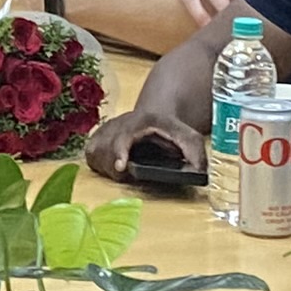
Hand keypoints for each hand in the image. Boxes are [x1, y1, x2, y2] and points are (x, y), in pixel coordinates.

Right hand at [87, 107, 206, 186]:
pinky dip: (103, 165)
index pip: (123, 136)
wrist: (152, 118)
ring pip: (97, 156)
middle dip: (116, 167)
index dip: (120, 152)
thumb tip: (198, 172)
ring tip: (127, 166)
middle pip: (107, 150)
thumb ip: (196, 153)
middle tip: (126, 172)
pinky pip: (92, 158)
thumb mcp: (190, 138)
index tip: (121, 167)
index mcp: (140, 120)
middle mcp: (118, 123)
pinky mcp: (94, 140)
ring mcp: (103, 131)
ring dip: (112, 168)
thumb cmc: (170, 133)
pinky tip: (117, 163)